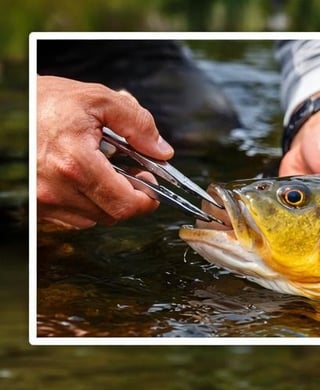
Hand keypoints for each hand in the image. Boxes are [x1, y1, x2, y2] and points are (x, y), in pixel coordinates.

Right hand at [36, 75, 171, 229]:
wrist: (7, 106)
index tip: (152, 186)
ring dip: (106, 201)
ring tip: (106, 173)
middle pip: (112, 215)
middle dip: (130, 197)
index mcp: (75, 163)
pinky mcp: (34, 205)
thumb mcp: (97, 100)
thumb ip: (137, 124)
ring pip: (93, 218)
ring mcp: (42, 199)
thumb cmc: (45, 101)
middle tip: (134, 176)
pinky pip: (71, 217)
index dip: (147, 199)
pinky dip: (84, 203)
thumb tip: (162, 151)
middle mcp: (56, 188)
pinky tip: (84, 180)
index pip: (125, 204)